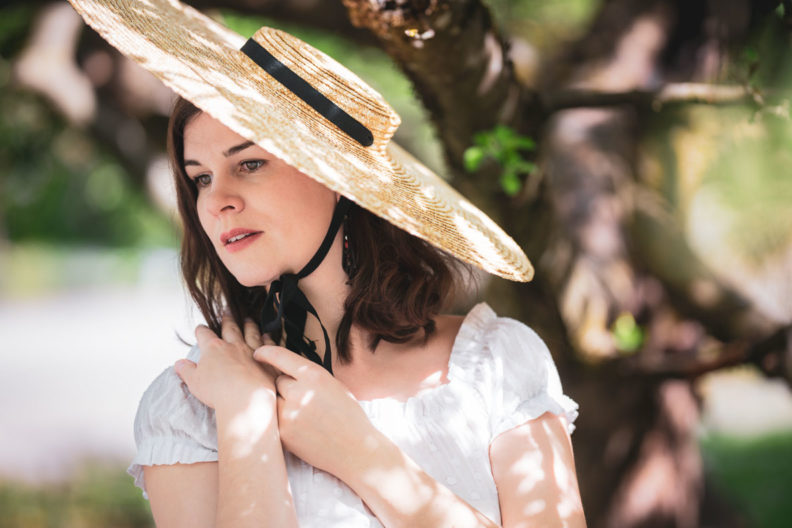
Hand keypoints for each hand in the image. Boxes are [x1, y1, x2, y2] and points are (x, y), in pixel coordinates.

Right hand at [174, 315, 276, 412]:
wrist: (246, 400)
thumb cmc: (219, 393)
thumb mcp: (195, 382)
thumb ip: (187, 371)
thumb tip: (179, 364)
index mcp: (213, 349)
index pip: (204, 335)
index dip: (201, 331)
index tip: (200, 329)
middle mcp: (234, 346)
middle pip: (230, 328)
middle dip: (227, 320)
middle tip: (227, 312)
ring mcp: (253, 351)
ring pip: (250, 333)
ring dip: (249, 325)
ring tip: (248, 320)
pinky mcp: (267, 360)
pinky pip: (268, 344)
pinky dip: (267, 339)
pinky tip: (267, 336)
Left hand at [253, 346, 374, 476]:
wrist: (355, 449)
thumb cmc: (348, 416)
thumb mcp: (334, 386)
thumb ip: (310, 377)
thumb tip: (284, 371)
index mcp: (315, 375)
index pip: (280, 356)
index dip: (266, 353)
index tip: (258, 354)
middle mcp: (300, 391)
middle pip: (278, 381)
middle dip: (288, 388)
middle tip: (306, 401)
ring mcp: (289, 413)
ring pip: (275, 400)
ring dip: (284, 405)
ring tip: (306, 417)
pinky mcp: (283, 433)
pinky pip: (275, 420)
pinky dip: (284, 422)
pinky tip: (303, 429)